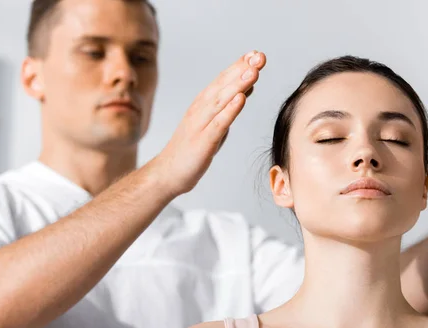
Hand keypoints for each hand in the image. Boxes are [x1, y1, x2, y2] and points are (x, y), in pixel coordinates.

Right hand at [156, 51, 266, 195]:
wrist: (168, 173)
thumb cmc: (192, 149)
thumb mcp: (214, 124)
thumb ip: (228, 107)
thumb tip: (246, 88)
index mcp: (203, 105)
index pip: (223, 80)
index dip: (239, 66)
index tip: (256, 54)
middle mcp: (200, 110)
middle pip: (223, 86)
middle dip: (241, 69)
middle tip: (259, 56)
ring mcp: (200, 124)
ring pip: (221, 101)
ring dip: (238, 85)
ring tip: (254, 72)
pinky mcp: (202, 141)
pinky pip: (218, 124)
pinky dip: (230, 111)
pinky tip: (241, 99)